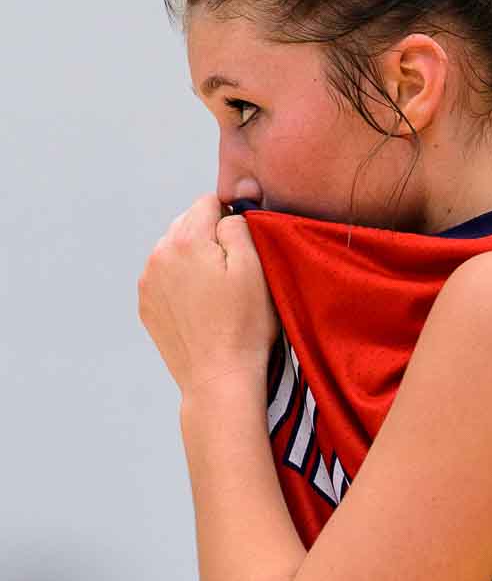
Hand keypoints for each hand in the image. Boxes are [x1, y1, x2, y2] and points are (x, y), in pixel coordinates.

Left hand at [138, 194, 278, 396]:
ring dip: (193, 260)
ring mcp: (148, 281)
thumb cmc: (244, 327)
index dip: (231, 218)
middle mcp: (160, 254)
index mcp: (187, 240)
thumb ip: (237, 226)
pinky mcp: (147, 304)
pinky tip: (200, 307)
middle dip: (209, 237)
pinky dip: (181, 283)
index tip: (243, 248)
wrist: (219, 378)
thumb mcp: (255, 268)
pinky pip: (164, 277)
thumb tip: (225, 214)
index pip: (209, 202)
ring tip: (215, 293)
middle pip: (187, 223)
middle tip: (231, 273)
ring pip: (173, 250)